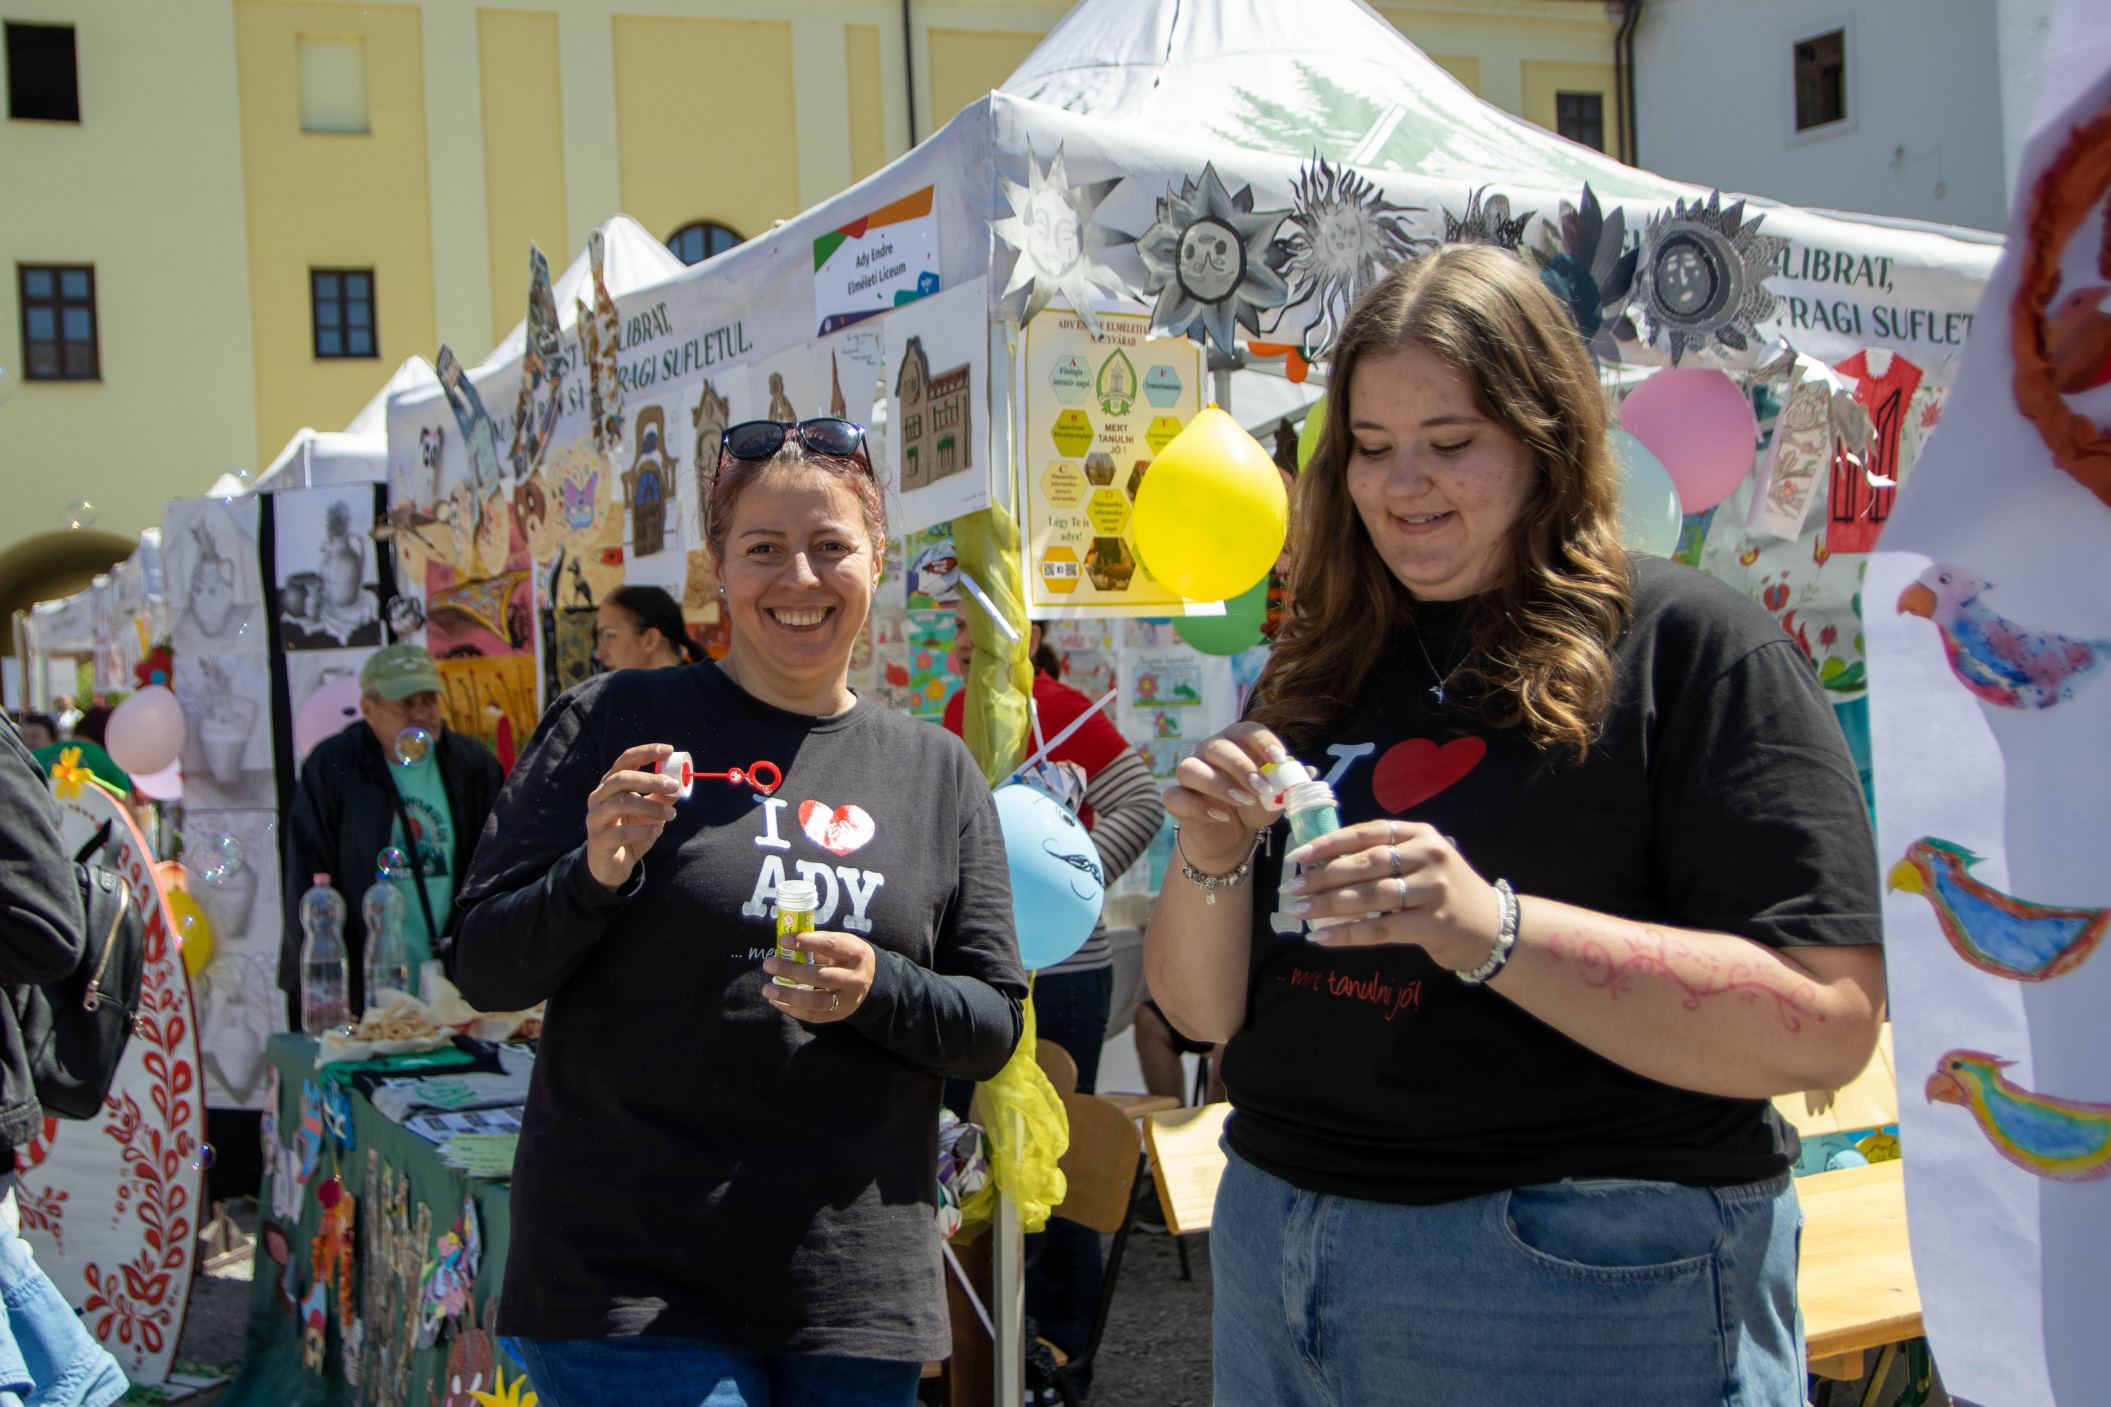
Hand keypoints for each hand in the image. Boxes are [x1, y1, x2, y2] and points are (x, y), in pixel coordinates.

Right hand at [584, 743, 678, 890]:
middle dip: (650, 780)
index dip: (646, 753)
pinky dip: (642, 830)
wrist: (612, 866)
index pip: (625, 760)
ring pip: (621, 803)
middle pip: (621, 779)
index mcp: (611, 784)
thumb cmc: (631, 833)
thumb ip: (663, 798)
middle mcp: (599, 797)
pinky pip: (620, 832)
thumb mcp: (650, 813)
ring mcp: (596, 818)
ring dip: (650, 806)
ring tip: (672, 814)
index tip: (669, 750)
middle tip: (674, 786)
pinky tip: (658, 830)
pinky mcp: (599, 840)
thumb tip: (681, 784)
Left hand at [763, 931, 875, 1023]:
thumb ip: (817, 943)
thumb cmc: (846, 956)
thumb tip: (785, 943)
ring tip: (768, 988)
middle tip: (769, 964)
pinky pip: (813, 1016)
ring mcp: (848, 1000)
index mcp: (856, 954)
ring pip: (816, 1000)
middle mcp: (855, 978)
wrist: (872, 980)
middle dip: (792, 970)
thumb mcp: (841, 943)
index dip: (806, 942)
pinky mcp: (839, 1015)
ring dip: (789, 995)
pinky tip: (775, 1001)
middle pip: (821, 976)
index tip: (783, 940)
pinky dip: (792, 1010)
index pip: (830, 946)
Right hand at [1162, 722, 1286, 873]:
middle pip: (1216, 747)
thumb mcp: (1276, 797)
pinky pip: (1175, 795)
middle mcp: (1208, 752)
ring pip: (1189, 768)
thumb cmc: (1253, 806)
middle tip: (1262, 787)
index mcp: (1236, 743)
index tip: (1280, 759)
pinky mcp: (1176, 799)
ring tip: (1242, 801)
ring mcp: (1189, 775)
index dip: (1263, 742)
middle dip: (1241, 766)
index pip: (1246, 730)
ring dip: (1217, 784)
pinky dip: (1197, 806)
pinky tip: (1220, 816)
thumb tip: (1310, 773)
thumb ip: (1290, 784)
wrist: (1231, 835)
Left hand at [1286, 820, 1501, 970]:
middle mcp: (1429, 856)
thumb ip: (1384, 857)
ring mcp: (1433, 890)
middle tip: (1291, 889)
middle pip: (1365, 864)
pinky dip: (1348, 933)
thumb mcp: (1421, 862)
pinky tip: (1322, 937)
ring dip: (1329, 904)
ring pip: (1370, 896)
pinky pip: (1381, 928)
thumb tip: (1322, 865)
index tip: (1298, 857)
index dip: (1329, 844)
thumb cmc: (1445, 893)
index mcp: (1420, 834)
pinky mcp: (1434, 924)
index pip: (1367, 833)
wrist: (1492, 928)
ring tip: (1299, 912)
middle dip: (1323, 877)